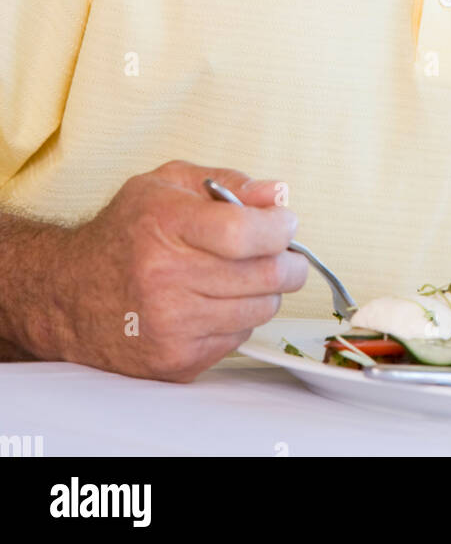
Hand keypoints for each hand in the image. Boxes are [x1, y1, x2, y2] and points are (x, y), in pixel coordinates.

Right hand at [40, 159, 306, 380]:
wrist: (69, 294)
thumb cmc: (124, 232)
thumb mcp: (167, 184)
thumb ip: (228, 182)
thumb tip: (279, 195)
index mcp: (164, 225)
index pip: (244, 232)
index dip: (279, 227)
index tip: (284, 223)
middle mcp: (165, 279)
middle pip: (265, 275)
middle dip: (289, 260)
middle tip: (285, 251)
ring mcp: (171, 326)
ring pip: (260, 309)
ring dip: (266, 290)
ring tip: (247, 274)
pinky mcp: (175, 361)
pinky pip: (239, 338)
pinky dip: (240, 318)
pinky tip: (217, 301)